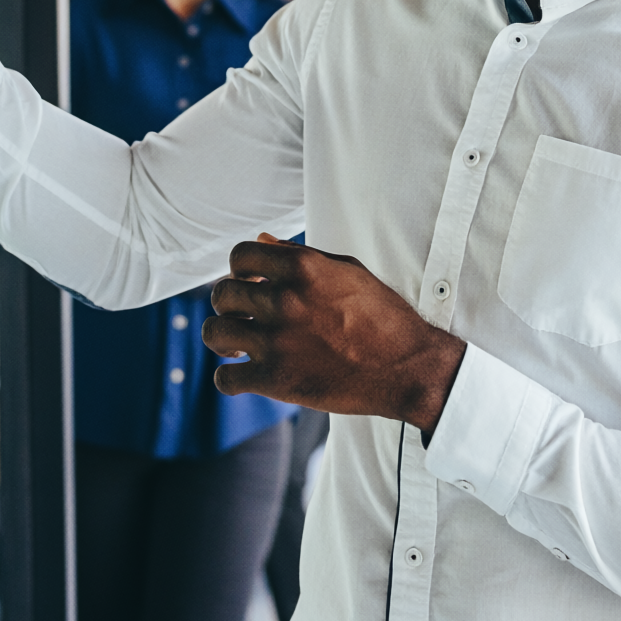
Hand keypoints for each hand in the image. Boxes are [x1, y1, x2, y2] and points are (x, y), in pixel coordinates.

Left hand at [206, 236, 465, 430]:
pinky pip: (226, 378)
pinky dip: (231, 377)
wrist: (406, 368)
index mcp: (302, 267)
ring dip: (223, 337)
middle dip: (230, 304)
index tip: (250, 281)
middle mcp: (284, 300)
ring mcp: (277, 341)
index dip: (241, 269)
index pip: (240, 256)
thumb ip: (301, 255)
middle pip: (223, 294)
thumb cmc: (382, 317)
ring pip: (214, 333)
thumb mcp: (347, 271)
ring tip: (236, 344)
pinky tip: (244, 374)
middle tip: (245, 315)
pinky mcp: (276, 380)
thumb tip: (263, 241)